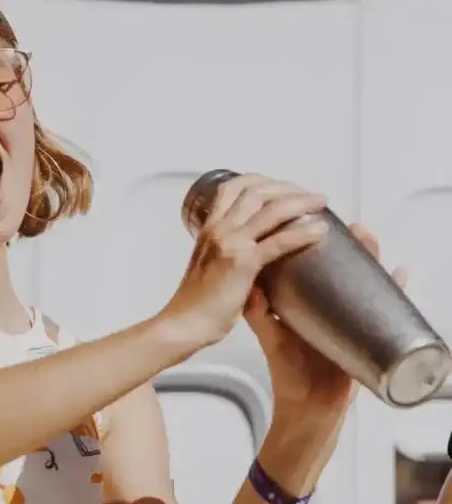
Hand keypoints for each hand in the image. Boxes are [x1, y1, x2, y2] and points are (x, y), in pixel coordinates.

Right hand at [163, 174, 328, 348]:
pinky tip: (320, 231)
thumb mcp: (207, 266)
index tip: (280, 185)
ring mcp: (231, 243)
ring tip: (320, 202)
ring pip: (271, 210)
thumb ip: (226, 254)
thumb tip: (250, 251)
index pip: (231, 188)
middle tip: (308, 194)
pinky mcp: (243, 262)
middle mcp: (219, 229)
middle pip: (255, 192)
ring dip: (300, 202)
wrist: (184, 323)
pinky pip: (279, 241)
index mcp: (209, 229)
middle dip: (286, 187)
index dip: (259, 180)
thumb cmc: (196, 303)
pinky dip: (303, 232)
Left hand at [245, 224, 407, 418]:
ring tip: (371, 240)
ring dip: (371, 260)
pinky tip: (400, 276)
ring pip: (364, 283)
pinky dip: (395, 292)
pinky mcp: (364, 336)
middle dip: (350, 247)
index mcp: (306, 304)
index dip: (314, 244)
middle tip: (353, 228)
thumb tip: (249, 287)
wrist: (307, 408)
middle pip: (342, 269)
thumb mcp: (272, 338)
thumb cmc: (290, 374)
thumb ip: (259, 315)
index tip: (312, 221)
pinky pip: (384, 311)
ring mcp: (348, 320)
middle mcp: (329, 308)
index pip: (314, 266)